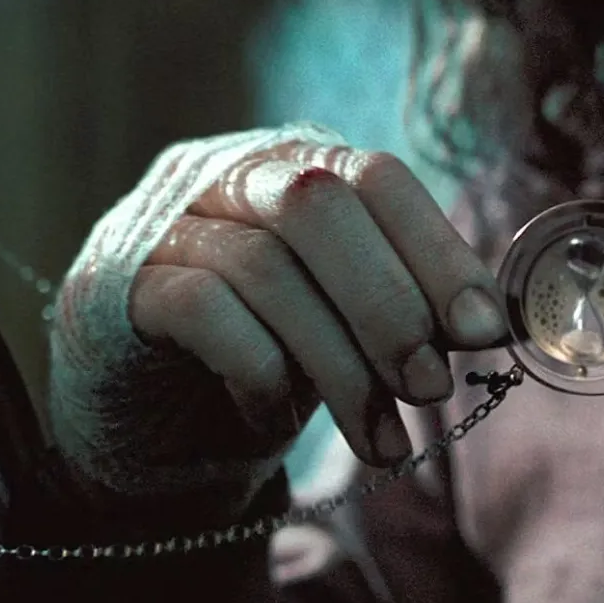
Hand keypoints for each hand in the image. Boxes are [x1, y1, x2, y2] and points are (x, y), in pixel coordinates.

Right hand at [51, 135, 507, 511]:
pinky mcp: (116, 286)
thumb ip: (402, 302)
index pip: (373, 175)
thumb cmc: (268, 362)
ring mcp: (161, 222)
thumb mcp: (344, 323)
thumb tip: (487, 321)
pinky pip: (200, 309)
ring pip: (265, 267)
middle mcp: (224, 174)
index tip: (483, 332)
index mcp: (293, 164)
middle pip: (316, 203)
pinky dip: (256, 371)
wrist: (154, 428)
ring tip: (381, 437)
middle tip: (428, 387)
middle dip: (387, 303)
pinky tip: (275, 418)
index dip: (436, 250)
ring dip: (339, 365)